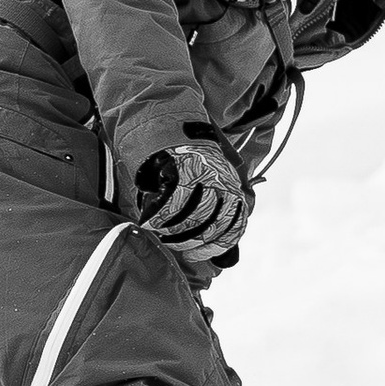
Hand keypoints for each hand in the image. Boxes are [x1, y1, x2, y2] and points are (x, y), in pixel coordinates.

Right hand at [134, 136, 248, 270]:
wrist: (172, 129)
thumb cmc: (190, 165)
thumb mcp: (212, 185)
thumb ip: (216, 213)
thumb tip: (215, 254)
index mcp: (234, 190)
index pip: (232, 229)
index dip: (212, 247)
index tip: (194, 256)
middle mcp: (224, 183)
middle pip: (210, 226)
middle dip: (188, 242)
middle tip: (171, 246)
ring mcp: (205, 176)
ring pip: (191, 217)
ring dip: (172, 232)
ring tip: (160, 235)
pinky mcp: (184, 170)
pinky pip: (172, 203)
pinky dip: (159, 218)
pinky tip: (149, 223)